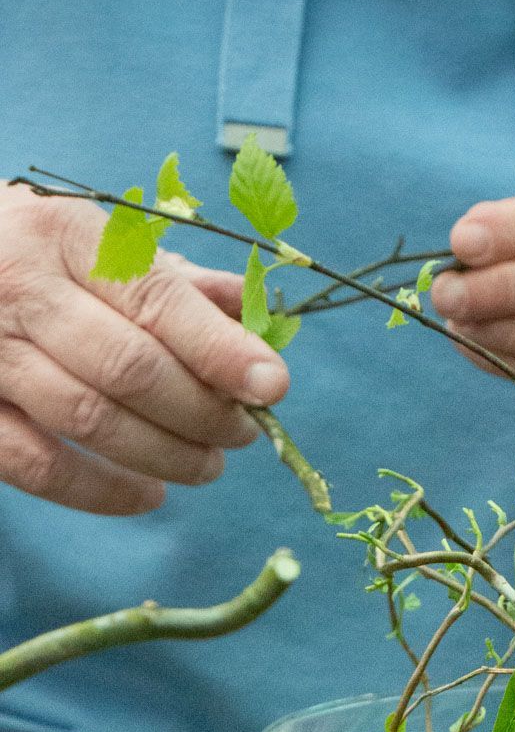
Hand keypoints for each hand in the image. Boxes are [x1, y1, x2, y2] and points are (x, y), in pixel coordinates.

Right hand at [0, 182, 289, 514]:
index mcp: (65, 236)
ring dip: (164, 454)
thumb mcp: (99, 244)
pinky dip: (101, 492)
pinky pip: (38, 466)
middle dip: (201, 410)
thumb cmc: (36, 255)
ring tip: (208, 465)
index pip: (155, 299)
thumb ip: (178, 282)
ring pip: (89, 419)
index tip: (272, 385)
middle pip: (128, 367)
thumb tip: (262, 312)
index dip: (219, 349)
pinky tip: (146, 495)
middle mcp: (20, 289)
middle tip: (242, 432)